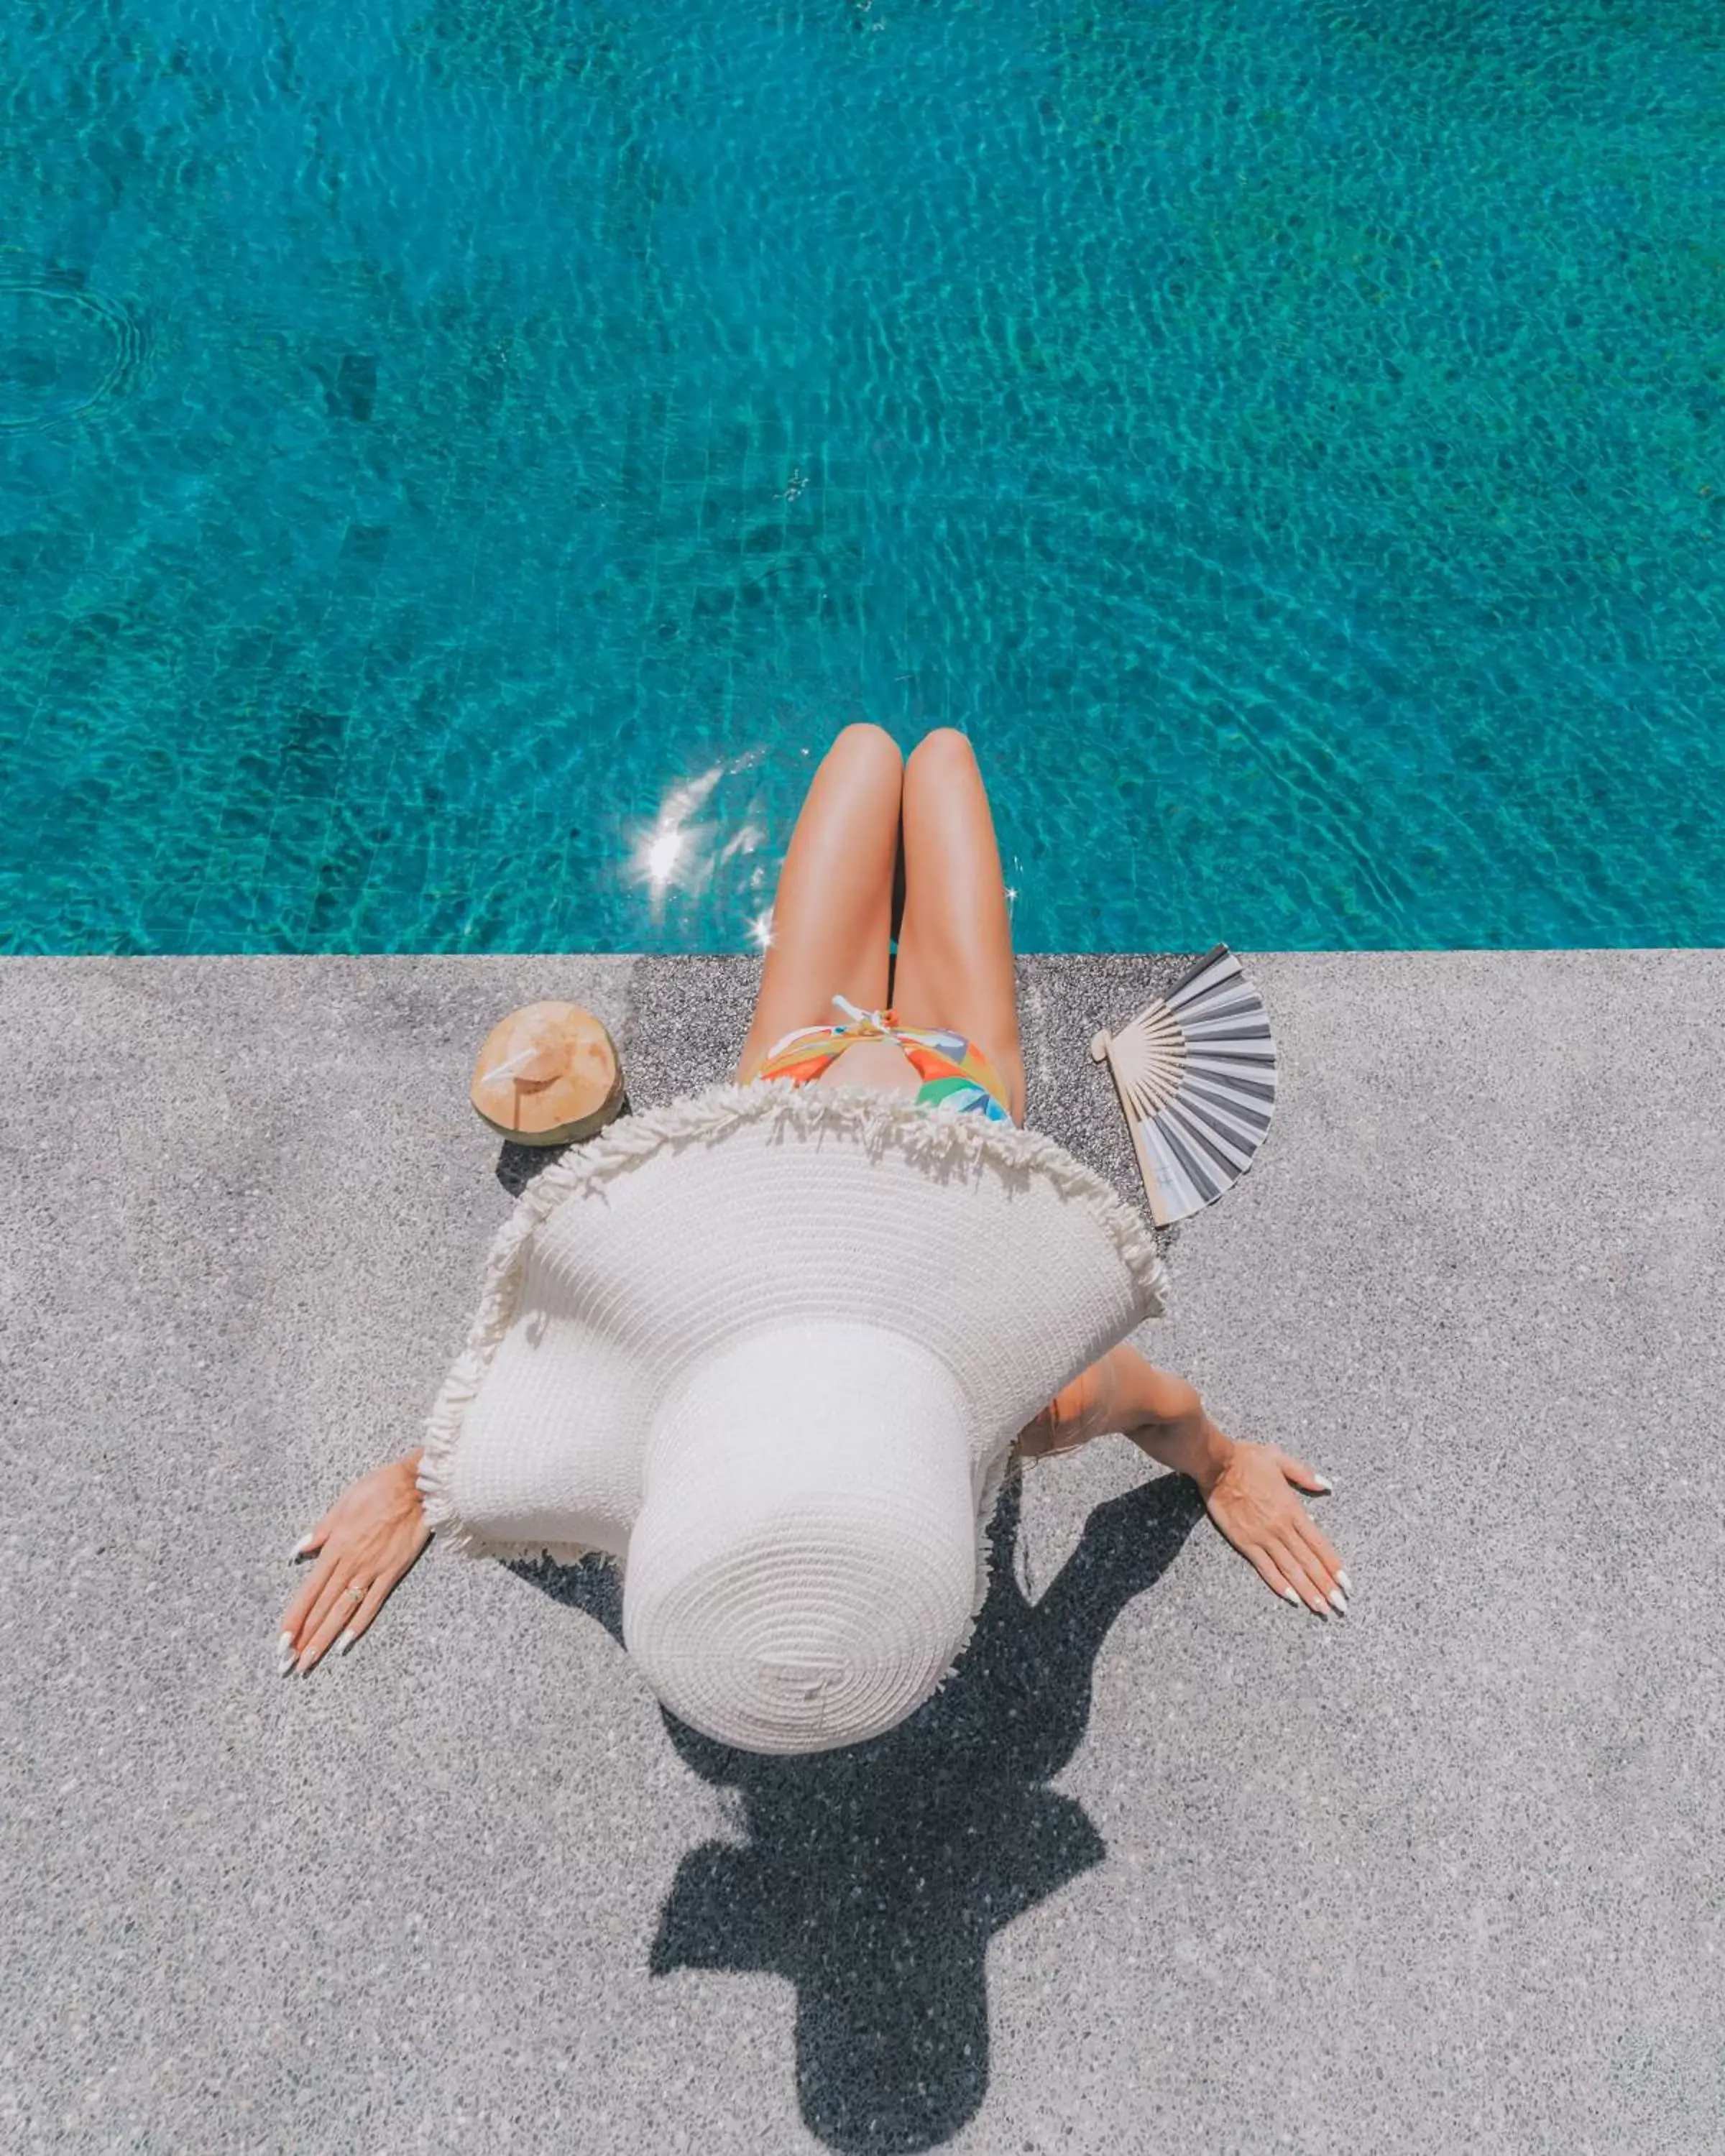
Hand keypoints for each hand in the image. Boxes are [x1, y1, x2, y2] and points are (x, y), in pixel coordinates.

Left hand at [279, 1452, 431, 1674]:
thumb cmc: (379, 1488)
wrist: (417, 1486)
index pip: (309, 1590)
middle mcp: (351, 1564)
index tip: (282, 1640)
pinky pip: (373, 1603)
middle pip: (323, 1607)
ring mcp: (373, 1570)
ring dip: (325, 1637)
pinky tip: (346, 1643)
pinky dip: (359, 1624)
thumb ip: (321, 1531)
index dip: (294, 1617)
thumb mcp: (343, 1503)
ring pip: (344, 1611)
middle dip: (304, 1637)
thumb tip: (297, 1550)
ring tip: (310, 1661)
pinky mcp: (393, 1572)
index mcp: (335, 1547)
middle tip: (289, 1664)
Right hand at [1197, 1438, 1349, 1617]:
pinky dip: (1279, 1584)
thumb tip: (1327, 1486)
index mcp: (1293, 1509)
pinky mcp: (1245, 1543)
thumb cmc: (1246, 1458)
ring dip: (1308, 1591)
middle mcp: (1281, 1527)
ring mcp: (1263, 1537)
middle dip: (1327, 1586)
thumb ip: (1304, 1474)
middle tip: (1341, 1606)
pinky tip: (1292, 1598)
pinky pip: (1265, 1568)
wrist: (1217, 1465)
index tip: (1347, 1583)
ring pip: (1291, 1570)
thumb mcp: (1280, 1459)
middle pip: (1309, 1562)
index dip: (1334, 1565)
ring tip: (1322, 1609)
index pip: (1319, 1544)